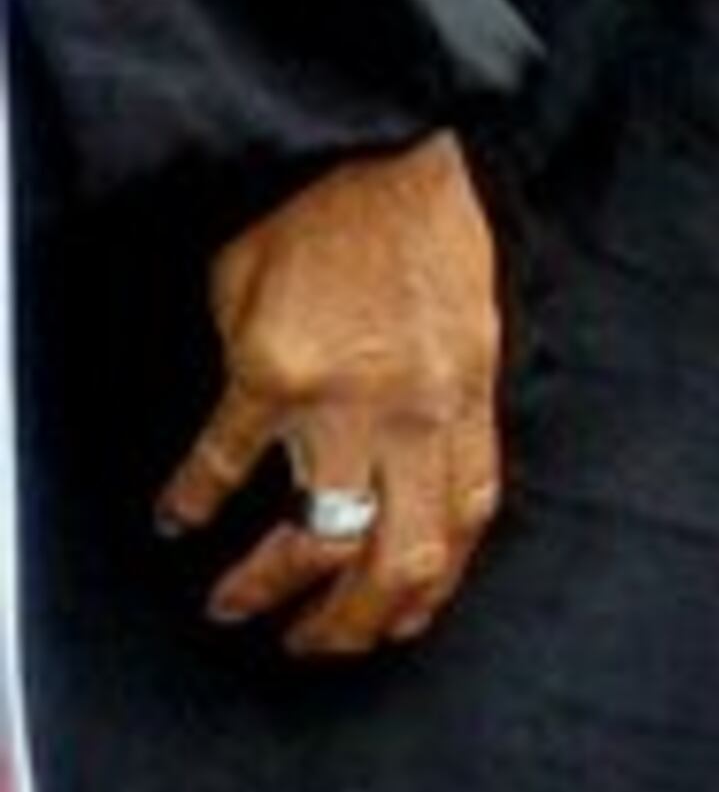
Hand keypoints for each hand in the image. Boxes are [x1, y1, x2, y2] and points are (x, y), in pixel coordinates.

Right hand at [158, 132, 503, 656]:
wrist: (374, 146)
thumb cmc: (421, 224)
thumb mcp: (468, 312)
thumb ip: (450, 393)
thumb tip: (426, 465)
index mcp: (468, 389)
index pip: (466, 518)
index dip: (432, 585)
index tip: (399, 622)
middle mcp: (414, 406)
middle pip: (399, 554)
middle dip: (353, 621)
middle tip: (312, 645)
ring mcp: (341, 396)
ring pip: (318, 535)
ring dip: (271, 587)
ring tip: (238, 605)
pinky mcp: (268, 373)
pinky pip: (225, 463)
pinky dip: (194, 502)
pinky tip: (177, 518)